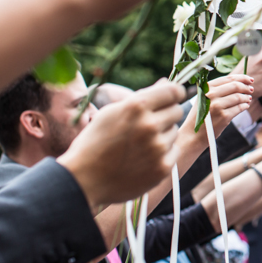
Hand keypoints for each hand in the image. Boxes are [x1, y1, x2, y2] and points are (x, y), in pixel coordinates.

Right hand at [58, 79, 185, 207]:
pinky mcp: (162, 168)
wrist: (84, 180)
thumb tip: (167, 82)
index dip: (175, 93)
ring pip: (174, 132)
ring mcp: (157, 148)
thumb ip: (142, 97)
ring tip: (140, 145)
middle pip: (177, 110)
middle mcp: (150, 125)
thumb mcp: (111, 112)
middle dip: (167, 114)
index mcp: (136, 106)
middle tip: (149, 124)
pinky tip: (144, 158)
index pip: (173, 91)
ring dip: (163, 135)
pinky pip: (174, 151)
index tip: (173, 97)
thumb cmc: (95, 142)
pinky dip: (163, 153)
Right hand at [201, 74, 253, 133]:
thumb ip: (218, 89)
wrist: (193, 134)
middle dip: (246, 87)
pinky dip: (244, 106)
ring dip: (246, 97)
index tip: (249, 79)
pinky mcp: (224, 116)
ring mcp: (218, 106)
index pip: (228, 78)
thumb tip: (239, 82)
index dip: (242, 78)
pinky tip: (245, 106)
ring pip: (239, 97)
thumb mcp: (204, 98)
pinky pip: (239, 108)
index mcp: (207, 88)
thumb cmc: (201, 115)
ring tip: (248, 98)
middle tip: (251, 89)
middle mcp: (211, 95)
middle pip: (235, 86)